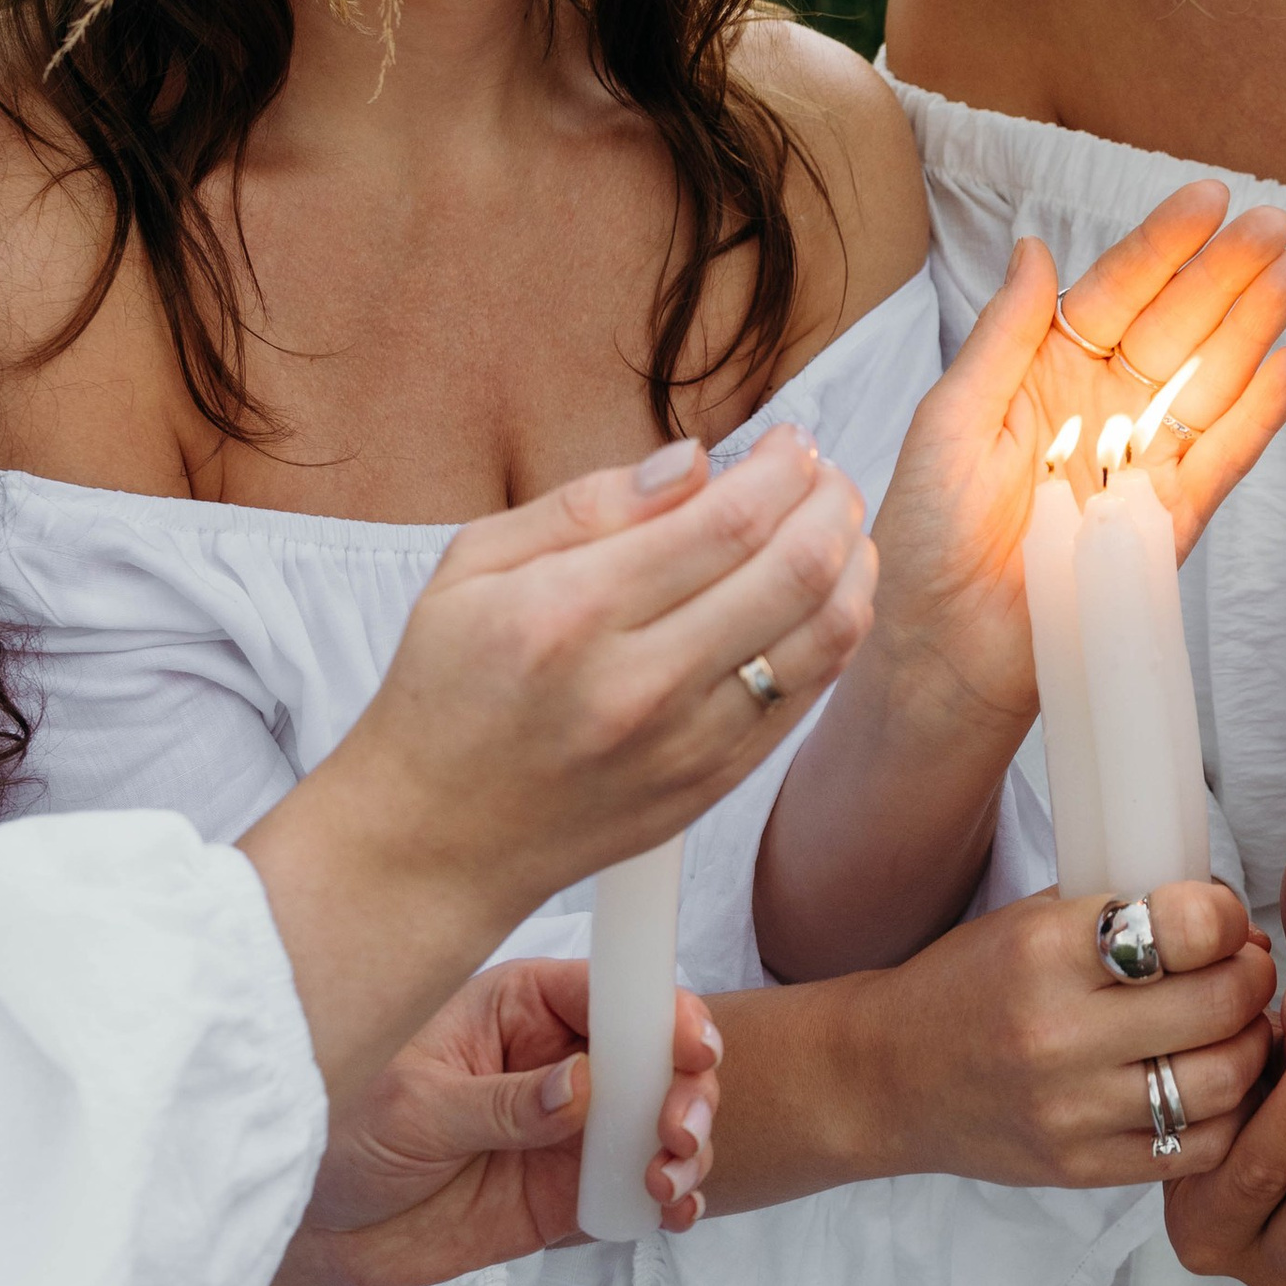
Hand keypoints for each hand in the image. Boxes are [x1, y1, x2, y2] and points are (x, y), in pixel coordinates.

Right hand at [243, 423, 877, 1104]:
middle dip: (831, 502)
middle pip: (794, 570)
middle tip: (823, 475)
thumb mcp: (473, 567)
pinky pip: (808, 696)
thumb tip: (694, 462)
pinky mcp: (713, 786)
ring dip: (852, 565)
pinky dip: (835, 632)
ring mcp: (686, 744)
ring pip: (823, 637)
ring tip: (835, 527)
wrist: (433, 841)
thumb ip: (587, 504)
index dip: (784, 468)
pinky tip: (822, 595)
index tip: (790, 443)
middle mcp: (639, 683)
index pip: (728, 521)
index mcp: (572, 613)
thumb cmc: (445, 692)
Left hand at [262, 959, 721, 1285]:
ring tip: (665, 1179)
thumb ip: (500, 1103)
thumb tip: (581, 1086)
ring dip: (687, 1144)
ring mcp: (573, 1125)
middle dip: (686, 1087)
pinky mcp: (574, 1186)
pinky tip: (671, 1210)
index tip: (691, 1048)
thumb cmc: (346, 1138)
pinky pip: (641, 1183)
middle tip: (675, 1132)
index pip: (608, 990)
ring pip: (661, 1118)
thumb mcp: (414, 1110)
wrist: (319, 1227)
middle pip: (654, 1053)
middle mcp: (559, 1058)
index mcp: (519, 1007)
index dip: (660, 1012)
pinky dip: (672, 1196)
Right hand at [712, 878, 1282, 1198]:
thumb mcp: (1033, 920)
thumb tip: (1229, 916)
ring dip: (1250, 1046)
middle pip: (1220, 1005)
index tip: (1222, 920)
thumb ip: (1126, 912)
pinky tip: (1210, 1082)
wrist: (888, 1076)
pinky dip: (1227, 1113)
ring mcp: (1073, 1112)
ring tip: (1234, 1026)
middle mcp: (1059, 1035)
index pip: (1189, 928)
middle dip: (1253, 977)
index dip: (1227, 917)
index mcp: (1045, 952)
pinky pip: (1198, 1147)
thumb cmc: (968, 983)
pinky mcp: (1083, 1167)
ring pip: (1224, 1081)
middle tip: (1244, 969)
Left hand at [854, 187, 1285, 742]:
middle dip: (1227, 273)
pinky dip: (1258, 415)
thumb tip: (1037, 247)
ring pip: (1209, 381)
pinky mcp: (1167, 522)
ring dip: (1254, 328)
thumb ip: (1003, 334)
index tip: (1209, 197)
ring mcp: (1139, 464)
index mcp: (1045, 372)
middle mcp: (1101, 409)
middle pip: (1177, 326)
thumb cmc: (924, 537)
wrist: (942, 650)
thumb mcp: (950, 418)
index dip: (1162, 245)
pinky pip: (1221, 459)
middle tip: (1275, 224)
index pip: (1116, 293)